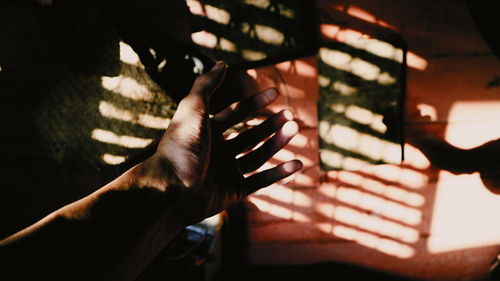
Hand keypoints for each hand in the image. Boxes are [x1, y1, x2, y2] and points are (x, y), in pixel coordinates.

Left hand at [152, 62, 301, 223]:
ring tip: (294, 130)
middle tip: (290, 115)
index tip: (274, 93)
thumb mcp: (192, 109)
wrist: (171, 189)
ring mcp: (225, 173)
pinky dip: (279, 174)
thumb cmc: (180, 147)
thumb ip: (206, 85)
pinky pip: (260, 182)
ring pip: (258, 156)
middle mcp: (217, 152)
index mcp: (206, 132)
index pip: (235, 114)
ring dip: (277, 143)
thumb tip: (222, 63)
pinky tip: (298, 163)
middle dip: (270, 125)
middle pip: (250, 136)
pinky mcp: (233, 193)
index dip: (254, 103)